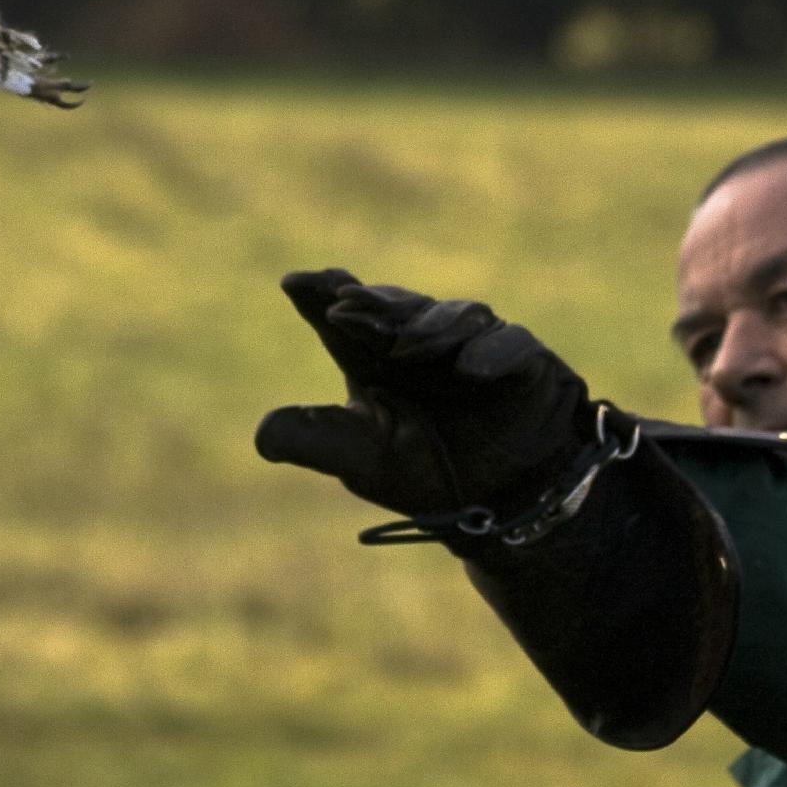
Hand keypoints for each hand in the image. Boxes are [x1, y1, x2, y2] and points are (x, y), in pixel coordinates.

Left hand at [255, 270, 594, 530]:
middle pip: (393, 308)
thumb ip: (316, 441)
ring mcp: (473, 344)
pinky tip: (470, 370)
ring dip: (426, 327)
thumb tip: (261, 438)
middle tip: (341, 300)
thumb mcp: (364, 460)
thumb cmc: (426, 474)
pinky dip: (491, 352)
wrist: (501, 505)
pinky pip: (511, 343)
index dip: (320, 294)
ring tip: (403, 345)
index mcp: (374, 358)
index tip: (292, 281)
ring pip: (451, 317)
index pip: (344, 317)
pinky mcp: (524, 360)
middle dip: (369, 303)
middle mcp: (421, 343)